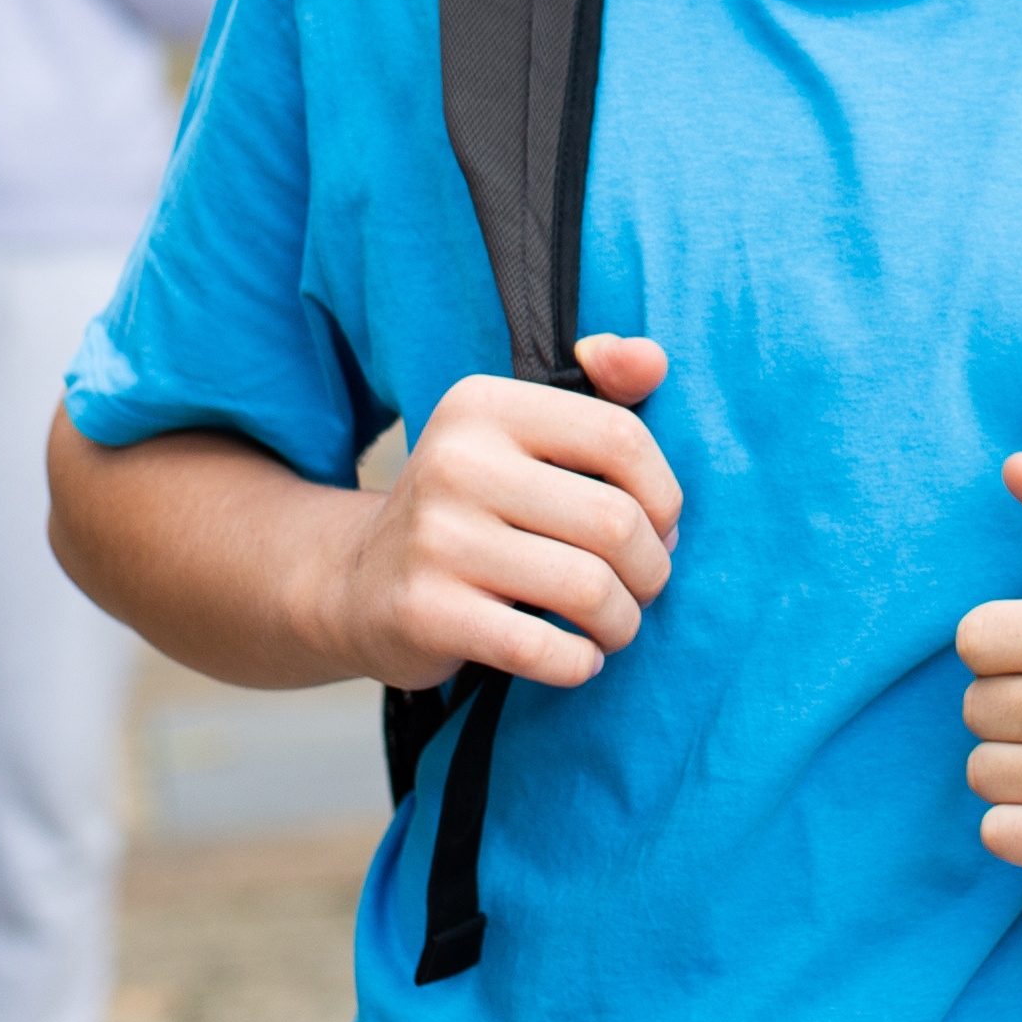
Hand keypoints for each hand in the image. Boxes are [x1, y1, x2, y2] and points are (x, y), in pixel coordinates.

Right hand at [313, 339, 680, 693]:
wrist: (358, 583)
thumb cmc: (474, 508)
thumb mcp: (522, 434)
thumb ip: (600, 387)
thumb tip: (652, 358)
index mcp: (484, 405)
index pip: (621, 437)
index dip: (663, 495)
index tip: (657, 527)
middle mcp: (455, 463)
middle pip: (614, 521)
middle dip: (651, 569)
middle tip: (640, 587)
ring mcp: (435, 540)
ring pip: (588, 589)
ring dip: (622, 622)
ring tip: (613, 624)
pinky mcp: (425, 613)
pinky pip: (542, 649)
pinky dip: (579, 663)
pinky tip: (577, 657)